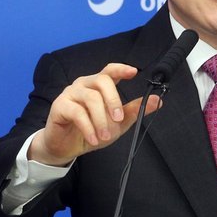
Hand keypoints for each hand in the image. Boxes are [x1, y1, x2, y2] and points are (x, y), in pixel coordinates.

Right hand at [28, 63, 160, 165]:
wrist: (67, 147)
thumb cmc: (93, 131)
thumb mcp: (118, 123)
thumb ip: (135, 110)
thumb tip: (157, 100)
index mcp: (99, 86)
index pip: (110, 71)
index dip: (121, 69)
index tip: (133, 72)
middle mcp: (84, 85)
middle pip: (102, 81)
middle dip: (114, 100)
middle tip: (118, 119)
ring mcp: (71, 93)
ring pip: (91, 98)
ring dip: (101, 120)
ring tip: (105, 136)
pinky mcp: (60, 106)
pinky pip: (77, 112)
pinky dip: (88, 128)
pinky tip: (93, 138)